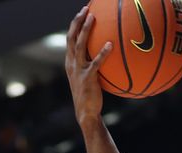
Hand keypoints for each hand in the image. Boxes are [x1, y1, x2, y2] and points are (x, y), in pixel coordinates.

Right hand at [65, 5, 112, 126]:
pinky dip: (102, 53)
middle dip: (77, 21)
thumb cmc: (90, 96)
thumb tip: (108, 55)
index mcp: (70, 62)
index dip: (75, 25)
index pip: (70, 39)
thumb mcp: (88, 78)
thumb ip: (93, 65)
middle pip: (71, 37)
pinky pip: (95, 62)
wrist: (86, 112)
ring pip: (80, 45)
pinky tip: (111, 45)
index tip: (82, 12)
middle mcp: (72, 63)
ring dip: (86, 30)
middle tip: (86, 9)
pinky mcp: (87, 78)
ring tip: (93, 18)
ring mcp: (78, 70)